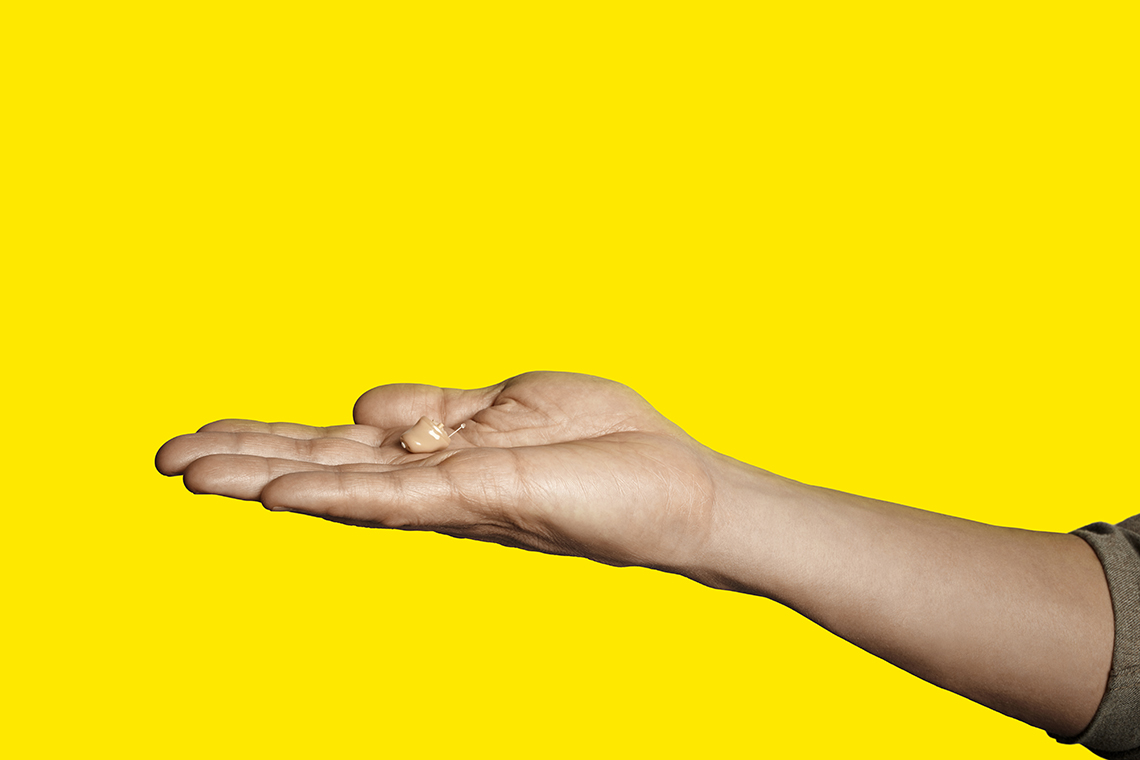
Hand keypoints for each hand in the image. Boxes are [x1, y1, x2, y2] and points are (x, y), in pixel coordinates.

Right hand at [156, 372, 723, 572]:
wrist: (679, 490)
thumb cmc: (606, 444)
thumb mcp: (511, 402)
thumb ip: (435, 408)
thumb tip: (361, 406)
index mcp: (439, 450)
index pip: (341, 444)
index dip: (275, 438)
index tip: (210, 430)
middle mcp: (434, 479)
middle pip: (324, 466)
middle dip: (245, 460)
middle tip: (162, 457)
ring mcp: (452, 493)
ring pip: (342, 486)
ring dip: (263, 478)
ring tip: (185, 473)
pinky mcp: (482, 498)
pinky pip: (396, 497)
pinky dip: (334, 494)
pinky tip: (276, 495)